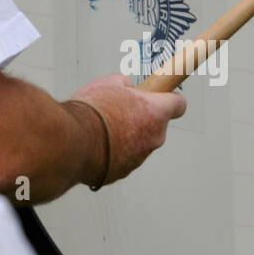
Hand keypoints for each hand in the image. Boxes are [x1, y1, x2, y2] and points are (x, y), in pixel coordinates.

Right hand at [70, 73, 185, 186]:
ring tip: (101, 128)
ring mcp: (141, 157)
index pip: (179, 104)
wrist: (74, 142)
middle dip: (141, 118)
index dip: (170, 98)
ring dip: (126, 136)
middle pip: (156, 125)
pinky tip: (96, 144)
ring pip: (139, 143)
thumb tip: (127, 88)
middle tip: (119, 111)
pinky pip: (123, 158)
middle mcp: (155, 137)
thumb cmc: (93, 111)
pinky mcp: (124, 172)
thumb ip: (126, 84)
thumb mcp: (109, 82)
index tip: (162, 96)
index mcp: (157, 112)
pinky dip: (114, 152)